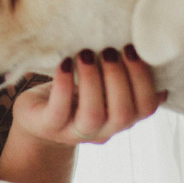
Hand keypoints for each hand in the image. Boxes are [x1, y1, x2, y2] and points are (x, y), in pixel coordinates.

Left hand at [12, 45, 165, 144]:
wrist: (36, 116)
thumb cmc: (74, 92)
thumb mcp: (101, 85)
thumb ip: (122, 74)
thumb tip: (147, 49)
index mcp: (122, 118)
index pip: (146, 108)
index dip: (144, 79)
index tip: (132, 49)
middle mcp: (104, 130)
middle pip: (123, 114)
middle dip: (119, 78)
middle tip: (109, 51)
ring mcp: (75, 132)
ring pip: (93, 115)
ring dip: (92, 81)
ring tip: (85, 54)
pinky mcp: (49, 127)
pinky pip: (59, 111)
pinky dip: (63, 85)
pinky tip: (64, 64)